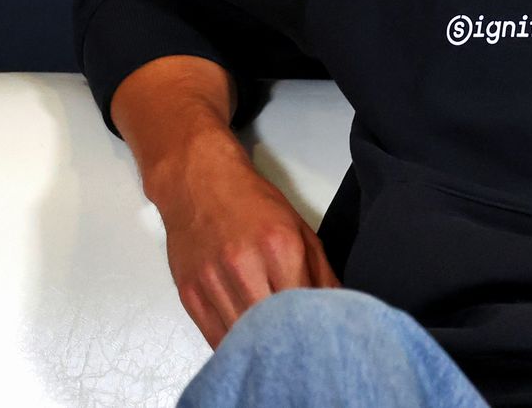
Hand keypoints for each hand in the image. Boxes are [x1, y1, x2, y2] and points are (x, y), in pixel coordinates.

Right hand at [150, 131, 342, 347]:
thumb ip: (322, 272)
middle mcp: (243, 265)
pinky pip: (215, 339)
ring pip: (243, 339)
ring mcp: (212, 281)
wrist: (198, 182)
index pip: (305, 307)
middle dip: (289, 341)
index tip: (321, 338)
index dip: (315, 328)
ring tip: (274, 348)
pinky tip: (247, 343)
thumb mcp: (299, 228)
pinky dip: (234, 347)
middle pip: (274, 328)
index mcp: (279, 246)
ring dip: (261, 348)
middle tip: (300, 349)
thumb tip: (342, 309)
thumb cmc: (251, 203)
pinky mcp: (189, 294)